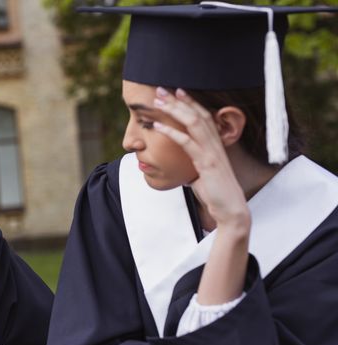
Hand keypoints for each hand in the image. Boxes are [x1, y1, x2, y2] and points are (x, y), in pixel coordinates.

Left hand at [153, 87, 250, 304]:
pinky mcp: (207, 164)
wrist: (231, 211)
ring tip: (159, 100)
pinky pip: (187, 143)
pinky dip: (171, 132)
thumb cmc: (216, 195)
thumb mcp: (201, 176)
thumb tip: (184, 167)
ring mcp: (212, 152)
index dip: (190, 103)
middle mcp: (216, 144)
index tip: (176, 92)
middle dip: (179, 100)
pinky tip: (157, 126)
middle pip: (198, 114)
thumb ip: (194, 166)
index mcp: (215, 145)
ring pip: (194, 123)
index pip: (203, 117)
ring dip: (174, 110)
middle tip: (163, 89)